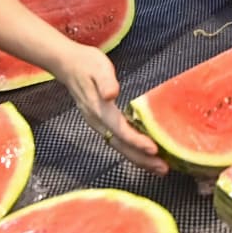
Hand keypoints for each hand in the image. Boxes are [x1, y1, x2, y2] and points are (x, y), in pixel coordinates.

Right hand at [57, 44, 166, 172]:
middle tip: (163, 168)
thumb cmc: (86, 63)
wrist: (67, 65)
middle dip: (142, 158)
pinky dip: (133, 151)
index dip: (136, 141)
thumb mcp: (98, 66)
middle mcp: (98, 121)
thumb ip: (106, 81)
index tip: (154, 149)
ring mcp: (98, 124)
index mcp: (99, 108)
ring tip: (159, 168)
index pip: (119, 129)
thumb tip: (111, 94)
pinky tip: (145, 156)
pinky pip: (118, 142)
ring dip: (139, 159)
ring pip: (120, 147)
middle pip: (121, 145)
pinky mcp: (101, 123)